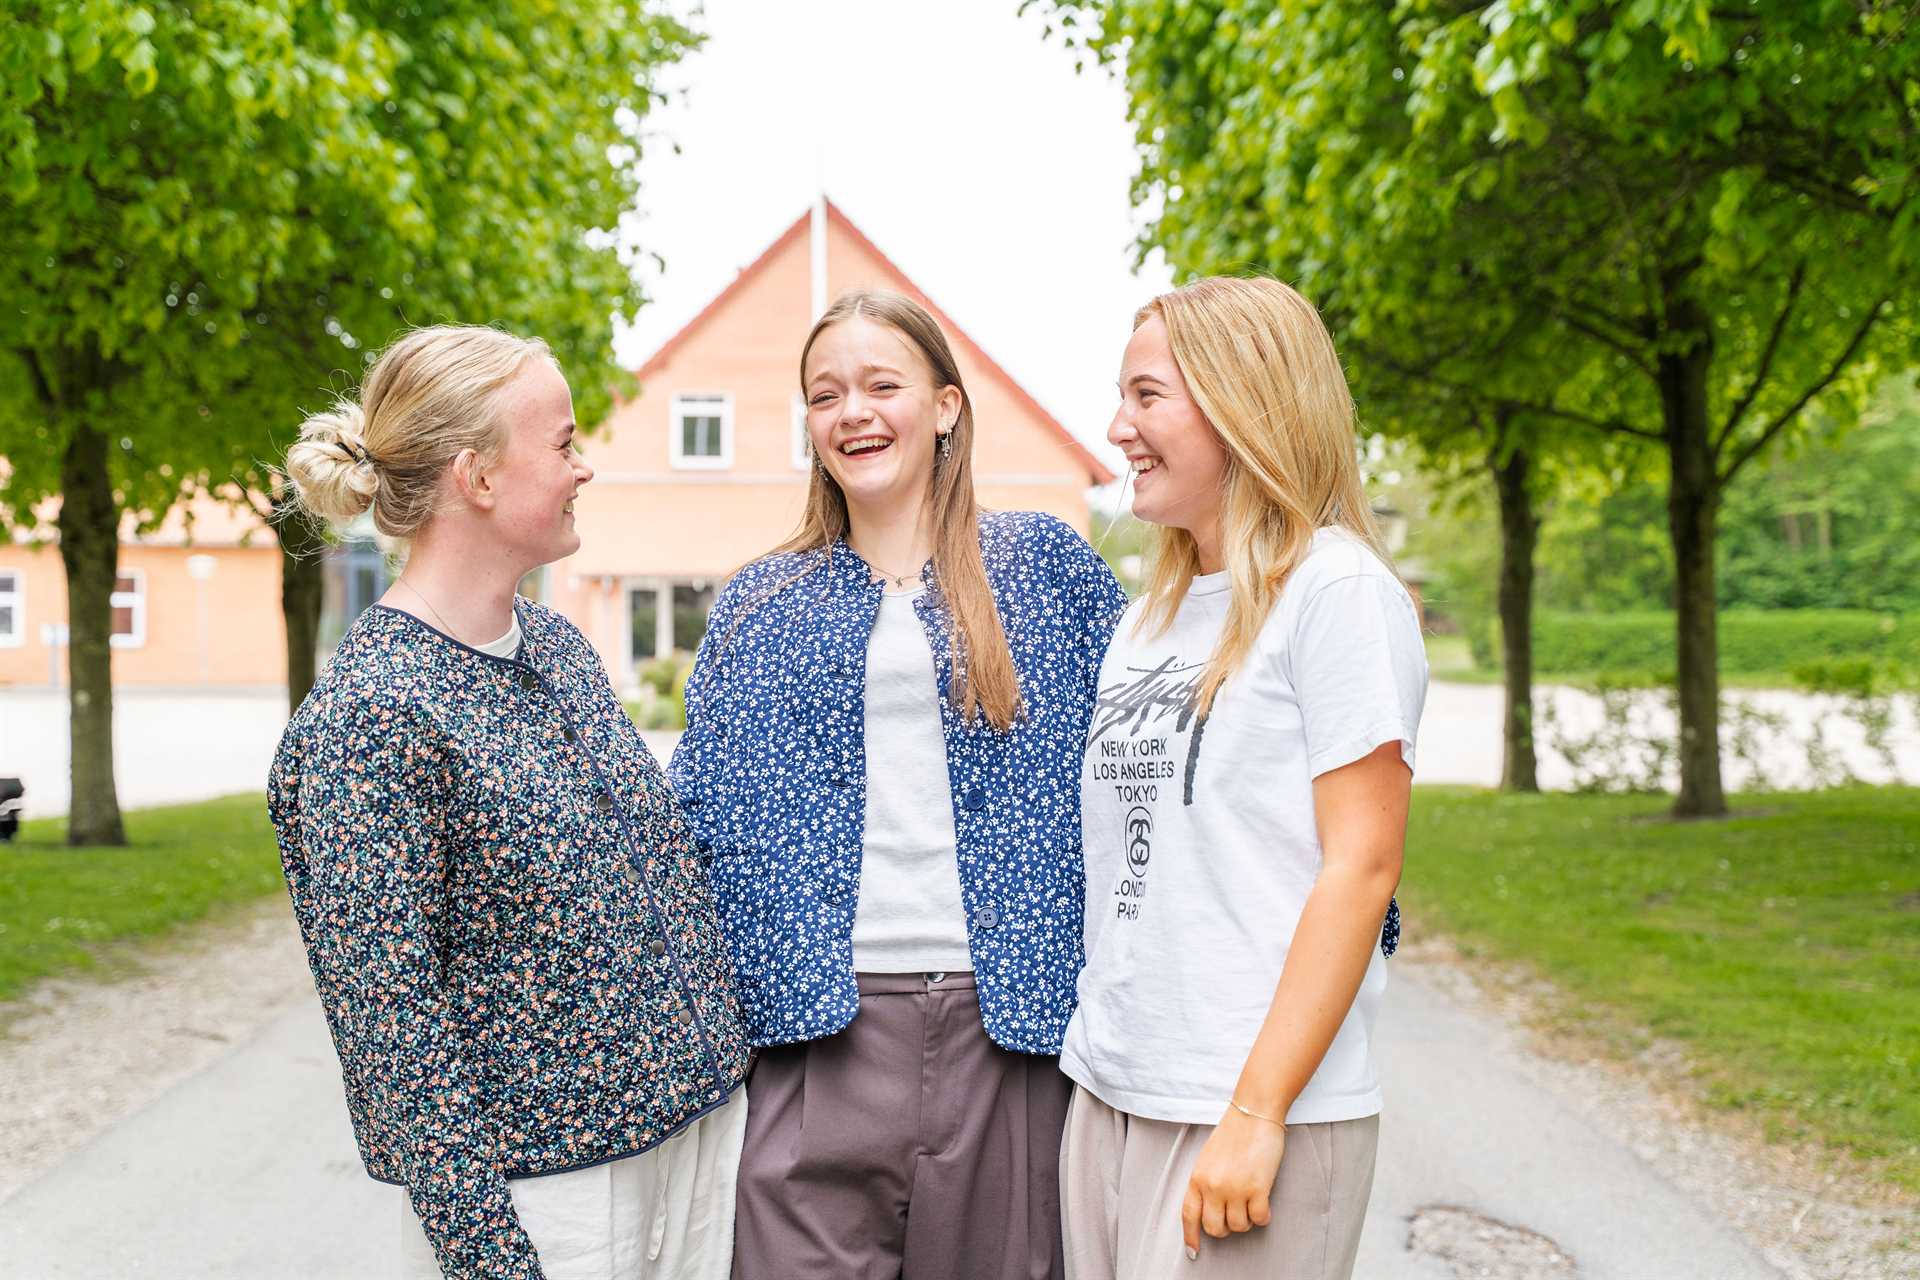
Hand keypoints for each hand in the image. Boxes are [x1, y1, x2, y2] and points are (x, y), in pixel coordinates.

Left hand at [1181, 1105, 1286, 1259]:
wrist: (1253, 1113)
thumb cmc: (1233, 1133)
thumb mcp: (1208, 1158)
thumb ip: (1205, 1182)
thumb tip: (1210, 1209)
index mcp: (1197, 1177)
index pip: (1189, 1215)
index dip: (1191, 1237)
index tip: (1194, 1251)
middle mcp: (1212, 1186)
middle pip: (1214, 1228)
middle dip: (1226, 1227)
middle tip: (1235, 1214)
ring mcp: (1234, 1189)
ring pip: (1238, 1226)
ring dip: (1247, 1220)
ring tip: (1251, 1202)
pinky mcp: (1257, 1188)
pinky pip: (1259, 1219)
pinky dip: (1263, 1216)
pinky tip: (1264, 1202)